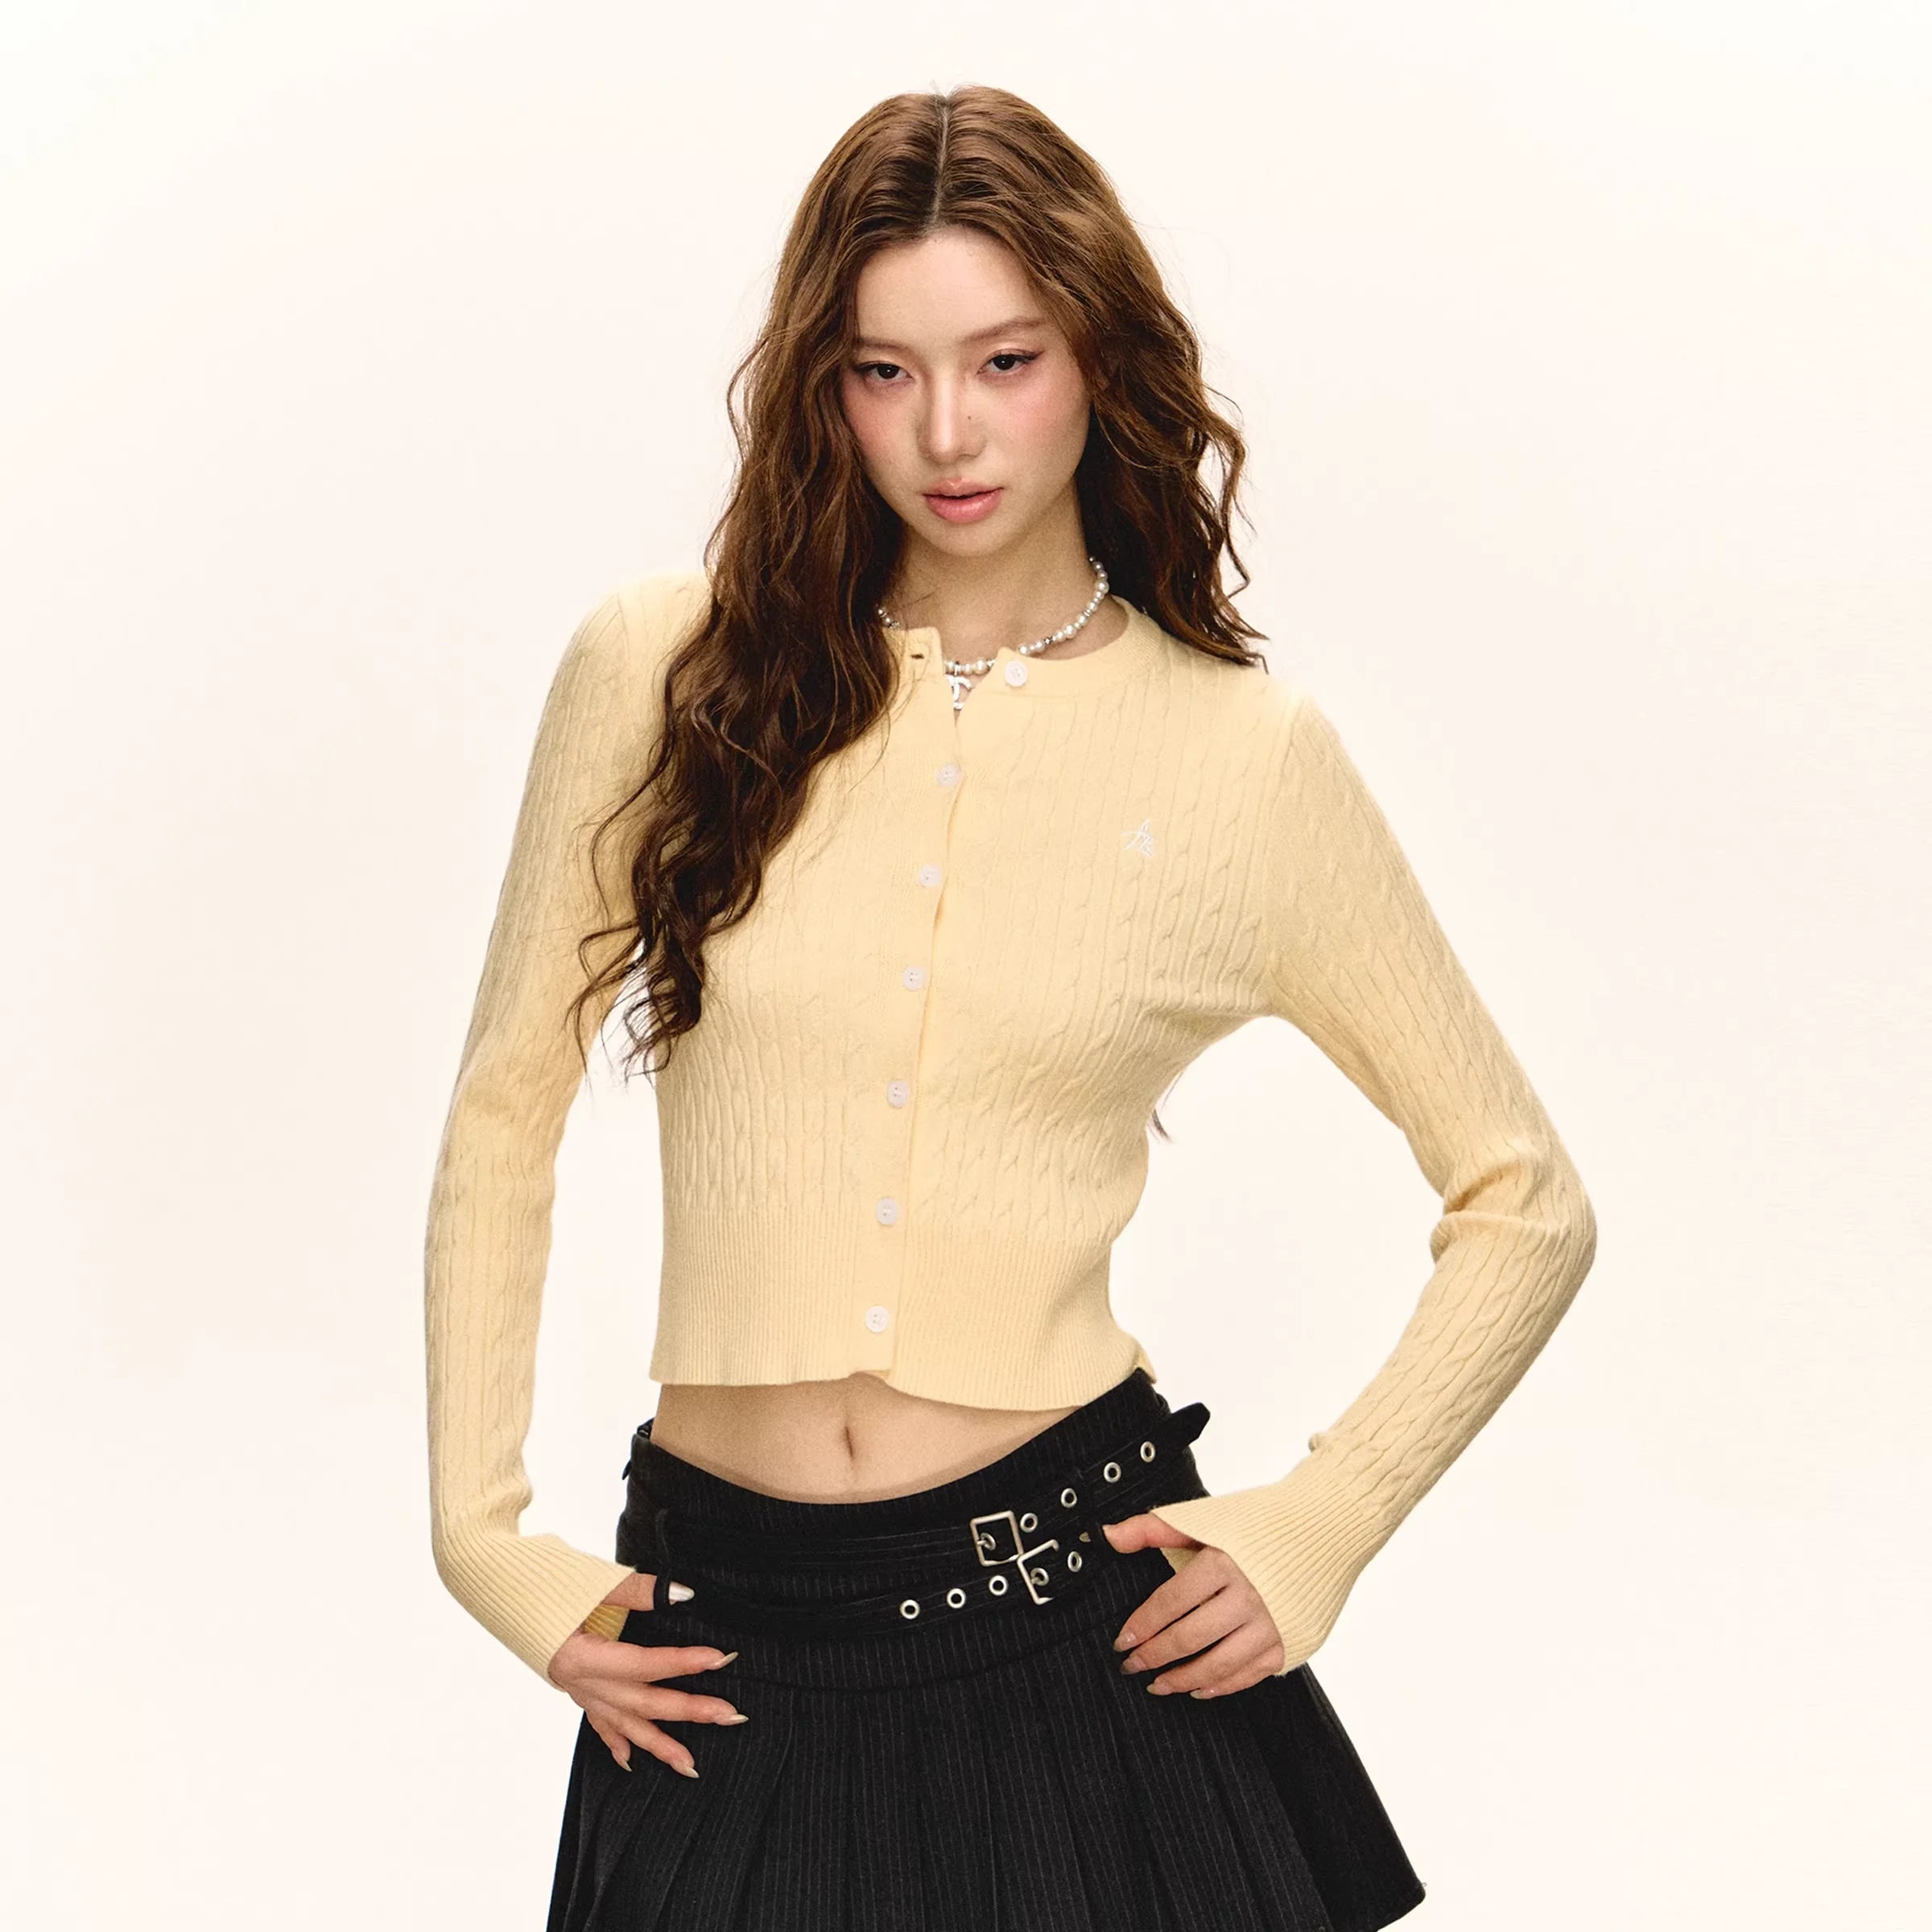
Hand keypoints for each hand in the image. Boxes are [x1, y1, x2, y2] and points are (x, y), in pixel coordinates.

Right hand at [545, 1569, 746, 1777]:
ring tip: (690, 1764)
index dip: (683, 1662)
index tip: (719, 1659)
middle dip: (688, 1711)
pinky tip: (631, 1760)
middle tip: (729, 1715)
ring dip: (659, 1744)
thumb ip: (637, 1591)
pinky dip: (616, 1742)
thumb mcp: (590, 1581)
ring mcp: (577, 1691)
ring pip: (623, 1725)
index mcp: (582, 1657)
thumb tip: (682, 1594)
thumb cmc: (542, 1581)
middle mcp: (581, 1682)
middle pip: (642, 1703)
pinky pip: (598, 1723)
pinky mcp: (574, 1689)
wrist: (499, 1589)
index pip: (643, 1665)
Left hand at [1102, 1512, 1284, 1696]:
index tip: (1122, 1641)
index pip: (1170, 1603)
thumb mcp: (1203, 1518)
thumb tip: (1106, 1535)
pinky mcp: (1290, 1642)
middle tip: (1131, 1666)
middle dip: (1154, 1657)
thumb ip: (1151, 1528)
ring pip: (1218, 1665)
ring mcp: (1271, 1623)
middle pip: (1190, 1638)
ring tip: (1158, 1684)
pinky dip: (1221, 1686)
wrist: (1322, 1527)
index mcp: (1222, 1563)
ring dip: (1183, 1680)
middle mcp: (1248, 1596)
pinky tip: (1199, 1688)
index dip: (1143, 1625)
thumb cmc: (1258, 1522)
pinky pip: (1249, 1675)